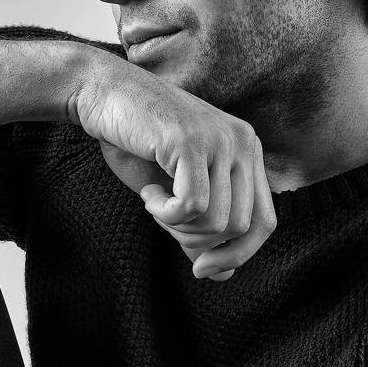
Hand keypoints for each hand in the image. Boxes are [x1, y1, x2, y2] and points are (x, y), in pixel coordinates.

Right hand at [70, 55, 277, 280]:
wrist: (102, 93)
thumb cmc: (135, 141)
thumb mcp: (174, 191)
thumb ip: (201, 227)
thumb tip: (223, 273)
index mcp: (247, 151)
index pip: (265, 220)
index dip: (238, 254)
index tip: (202, 269)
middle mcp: (243, 142)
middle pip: (242, 227)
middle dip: (199, 242)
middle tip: (166, 222)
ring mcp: (220, 140)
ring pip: (217, 222)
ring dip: (177, 226)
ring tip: (155, 201)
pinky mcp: (192, 142)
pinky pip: (192, 207)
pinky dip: (165, 213)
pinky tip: (149, 192)